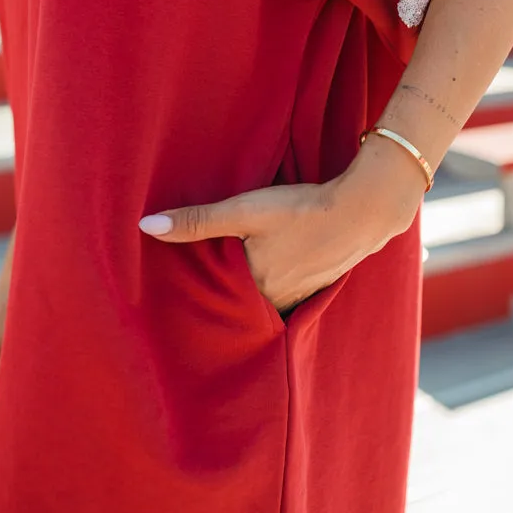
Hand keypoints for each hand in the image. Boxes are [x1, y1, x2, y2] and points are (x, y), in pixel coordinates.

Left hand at [139, 139, 425, 312]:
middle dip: (223, 300)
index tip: (173, 300)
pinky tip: (275, 270)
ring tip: (232, 286)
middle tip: (195, 298)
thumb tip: (146, 227)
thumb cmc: (302, 209)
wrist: (365, 209)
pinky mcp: (320, 282)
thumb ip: (198, 221)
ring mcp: (302, 294)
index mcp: (254, 286)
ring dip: (250, 294)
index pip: (215, 301)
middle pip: (241, 303)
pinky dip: (277, 286)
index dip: (197, 298)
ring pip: (265, 300)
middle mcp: (277, 299)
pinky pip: (289, 293)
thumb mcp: (245, 210)